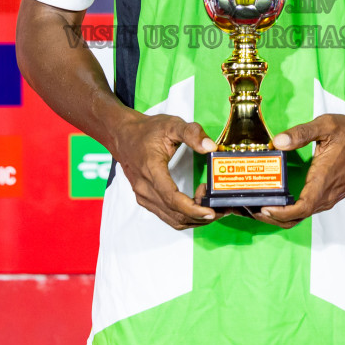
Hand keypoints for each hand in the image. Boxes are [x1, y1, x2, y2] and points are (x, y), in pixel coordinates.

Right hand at [106, 112, 217, 230]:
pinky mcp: (146, 200)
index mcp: (151, 169)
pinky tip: (197, 206)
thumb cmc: (147, 130)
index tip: (211, 210)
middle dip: (200, 216)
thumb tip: (211, 146)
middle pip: (175, 214)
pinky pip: (167, 216)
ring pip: (172, 219)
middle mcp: (144, 188)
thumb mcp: (171, 124)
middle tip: (221, 208)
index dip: (193, 208)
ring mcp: (143, 196)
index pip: (172, 198)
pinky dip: (185, 216)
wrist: (123, 135)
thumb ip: (192, 133)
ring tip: (212, 207)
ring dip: (194, 218)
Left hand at [258, 114, 344, 227]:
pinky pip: (310, 208)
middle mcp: (327, 193)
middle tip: (253, 209)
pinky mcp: (332, 195)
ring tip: (262, 206)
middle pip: (299, 217)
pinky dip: (293, 211)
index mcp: (324, 179)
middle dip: (275, 218)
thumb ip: (301, 133)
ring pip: (304, 215)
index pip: (302, 207)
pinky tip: (281, 201)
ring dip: (283, 216)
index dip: (282, 213)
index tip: (265, 208)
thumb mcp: (326, 125)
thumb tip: (278, 141)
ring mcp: (331, 196)